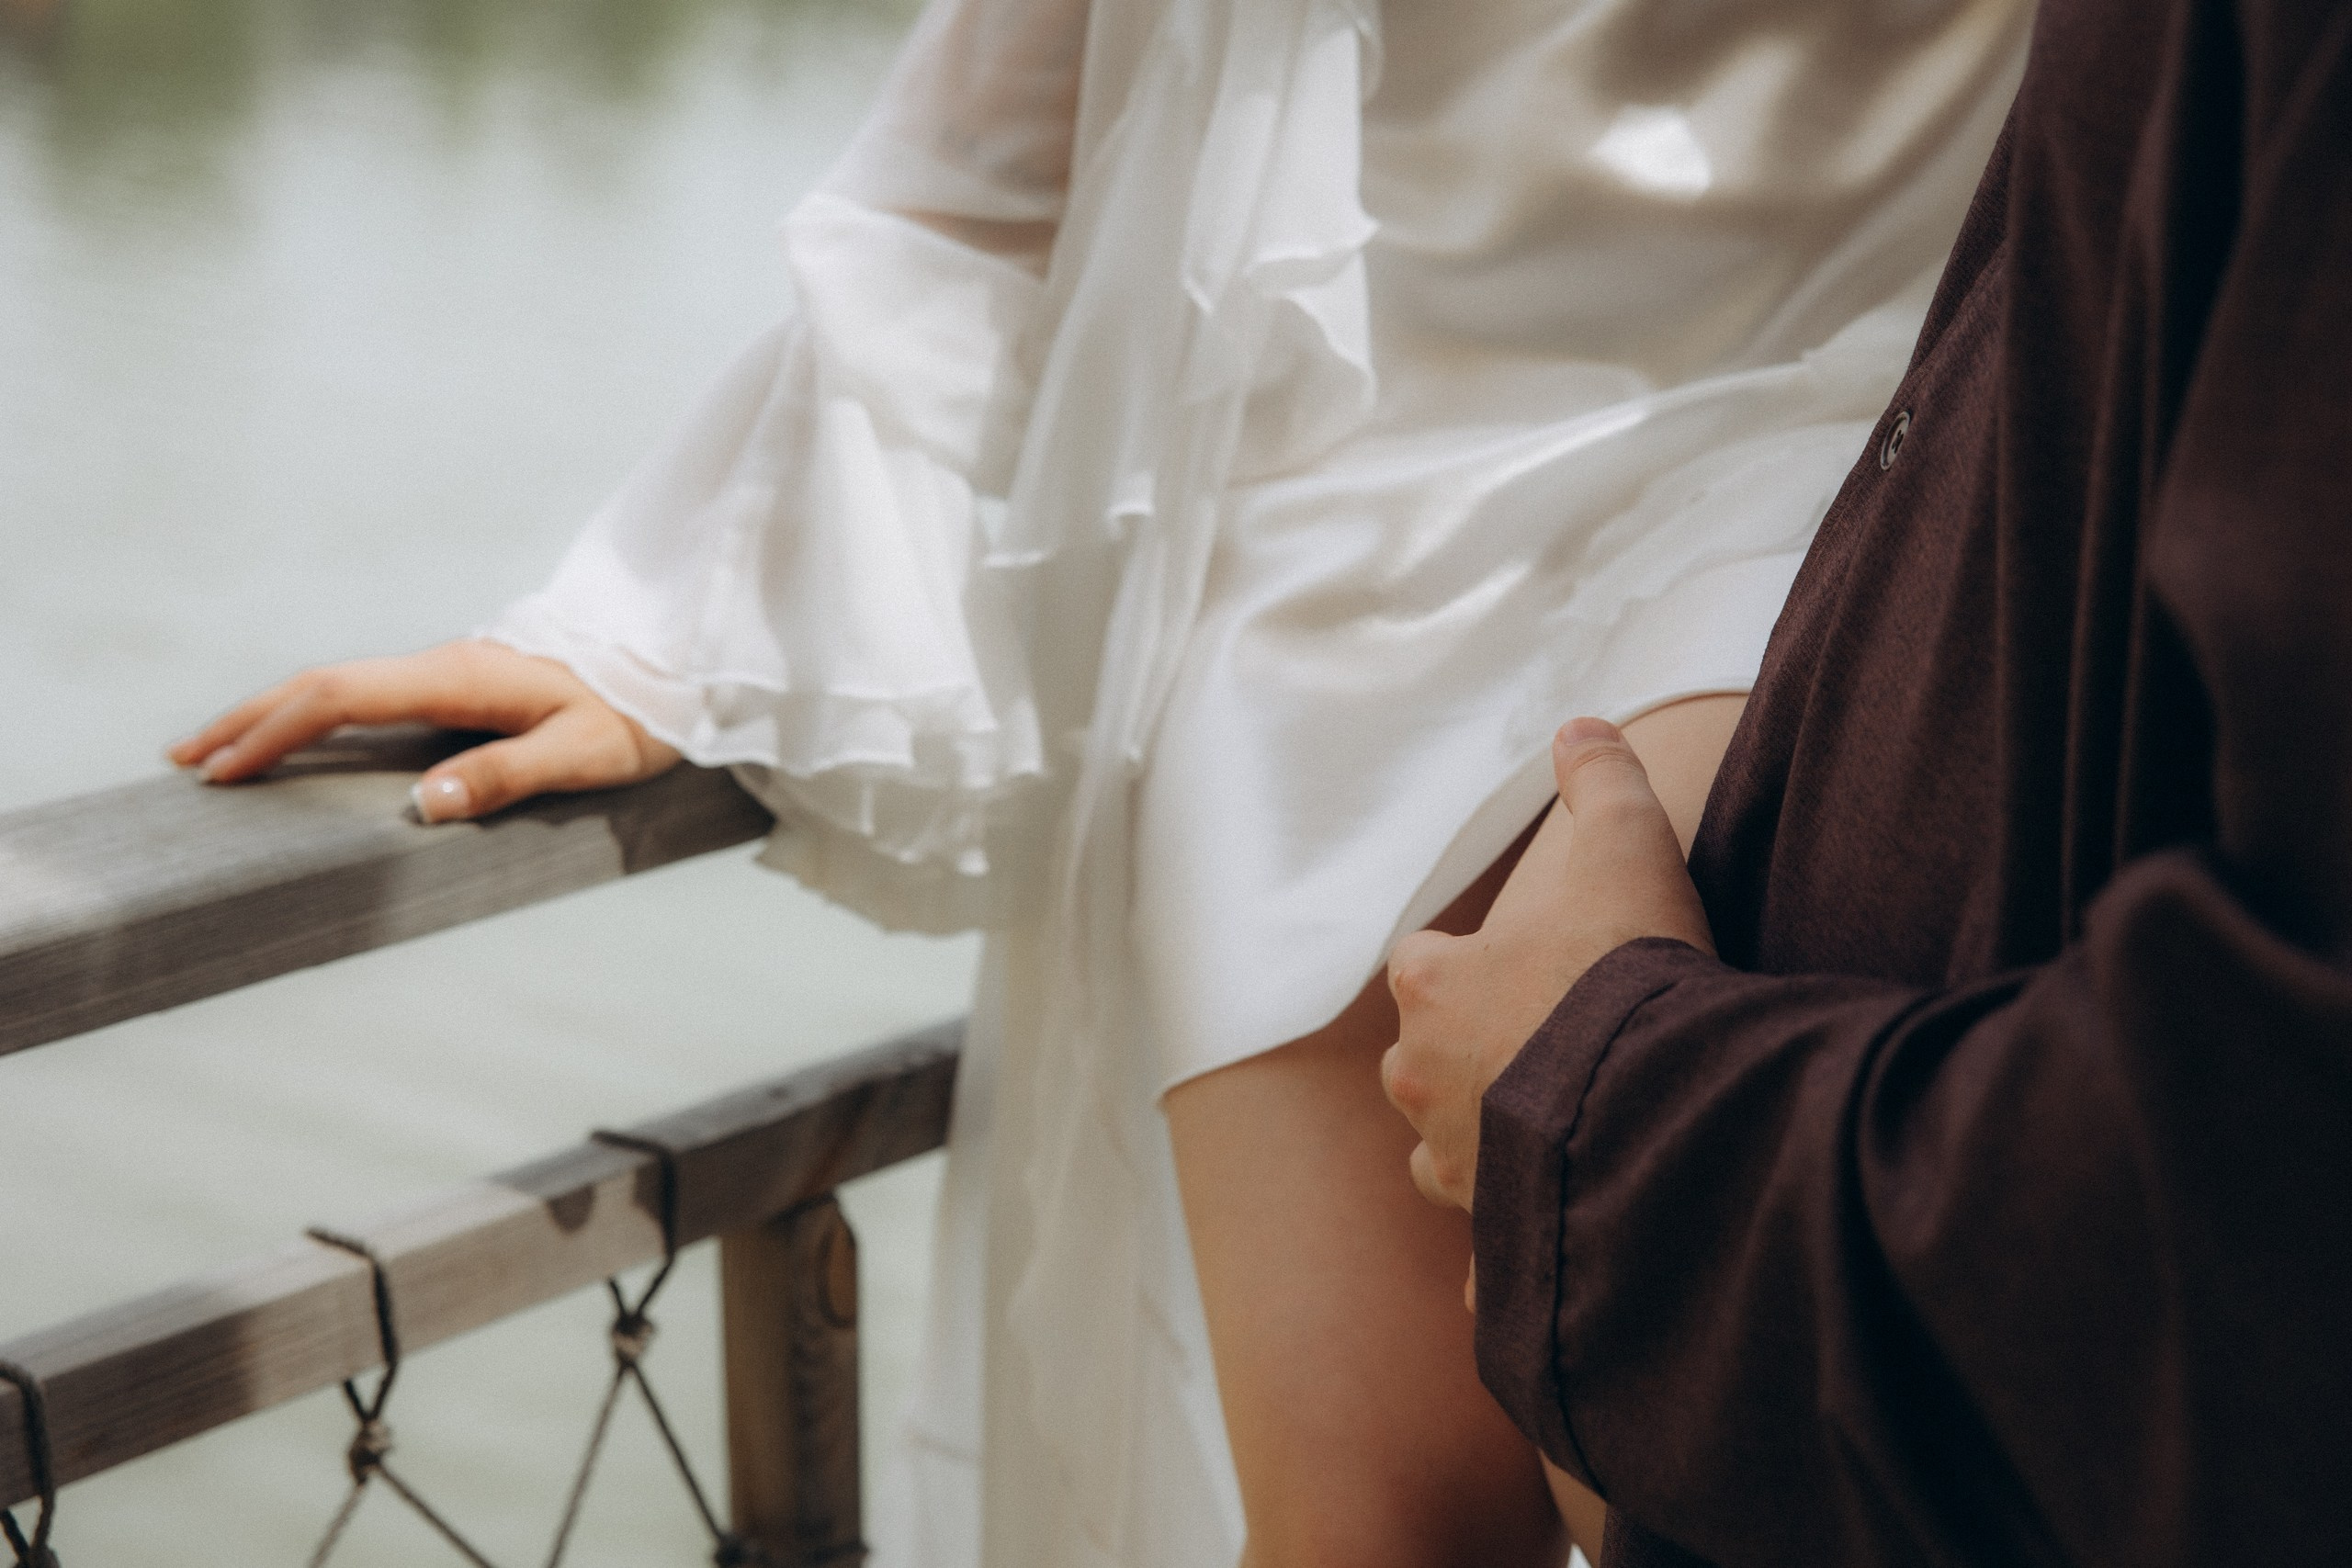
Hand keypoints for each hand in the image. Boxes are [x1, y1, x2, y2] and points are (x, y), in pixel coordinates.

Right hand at [166, 639, 681, 821]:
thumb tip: (424, 805)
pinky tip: (303, 739)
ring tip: (219, 751)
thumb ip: (507, 776)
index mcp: (459, 677)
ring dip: (275, 714)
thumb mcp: (584, 754)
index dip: (275, 730)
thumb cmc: (636, 712)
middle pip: (322, 684)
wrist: (674, 664)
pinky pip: (367, 696)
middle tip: (186, 762)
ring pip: (339, 685)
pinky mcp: (460, 684)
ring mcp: (447, 671)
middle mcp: (442, 665)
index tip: (222, 768)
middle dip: (250, 720)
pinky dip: (315, 714)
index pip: (342, 696)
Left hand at [1382, 716, 1715, 1212]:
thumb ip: (1603, 780)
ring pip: (1448, 1157)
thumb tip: (1582, 728)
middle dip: (1475, 1062)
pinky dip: (1507, 1262)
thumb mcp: (1626, 843)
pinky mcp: (1494, 1235)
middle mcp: (1418, 1079)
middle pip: (1426, 1065)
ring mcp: (1453, 1166)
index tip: (1527, 967)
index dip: (1470, 964)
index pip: (1423, 965)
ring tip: (1563, 1141)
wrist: (1655, 1100)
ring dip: (1489, 1148)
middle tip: (1554, 1056)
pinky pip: (1487, 1261)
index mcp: (1431, 986)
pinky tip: (1548, 1258)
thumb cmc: (1626, 970)